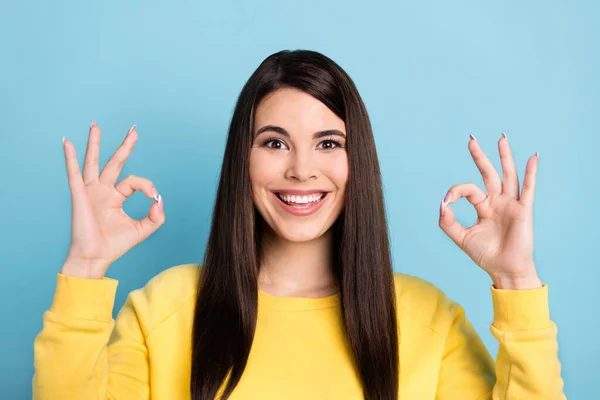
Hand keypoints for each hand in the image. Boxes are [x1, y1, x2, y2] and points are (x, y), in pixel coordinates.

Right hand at [61, 121, 164, 278]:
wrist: (95, 257)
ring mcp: (91, 191)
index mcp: (117, 197)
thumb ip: (156, 216)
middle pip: (115, 162)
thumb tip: (159, 199)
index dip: (146, 186)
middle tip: (134, 130)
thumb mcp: (143, 230)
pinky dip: (70, 158)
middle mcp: (104, 191)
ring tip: (96, 125)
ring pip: (94, 162)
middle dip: (125, 146)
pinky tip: (67, 143)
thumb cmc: (114, 245)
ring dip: (94, 143)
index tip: (153, 196)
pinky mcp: (79, 196)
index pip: (134, 181)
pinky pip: (74, 173)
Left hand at [438, 133, 541, 289]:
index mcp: (483, 207)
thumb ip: (448, 222)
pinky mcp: (523, 210)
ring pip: (507, 175)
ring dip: (504, 157)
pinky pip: (528, 188)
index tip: (448, 201)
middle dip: (479, 157)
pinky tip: (532, 157)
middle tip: (471, 139)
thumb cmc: (485, 255)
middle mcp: (497, 202)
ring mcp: (511, 204)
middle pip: (488, 173)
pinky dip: (530, 173)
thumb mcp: (461, 238)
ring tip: (501, 138)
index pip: (469, 190)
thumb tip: (442, 203)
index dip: (456, 191)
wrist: (504, 270)